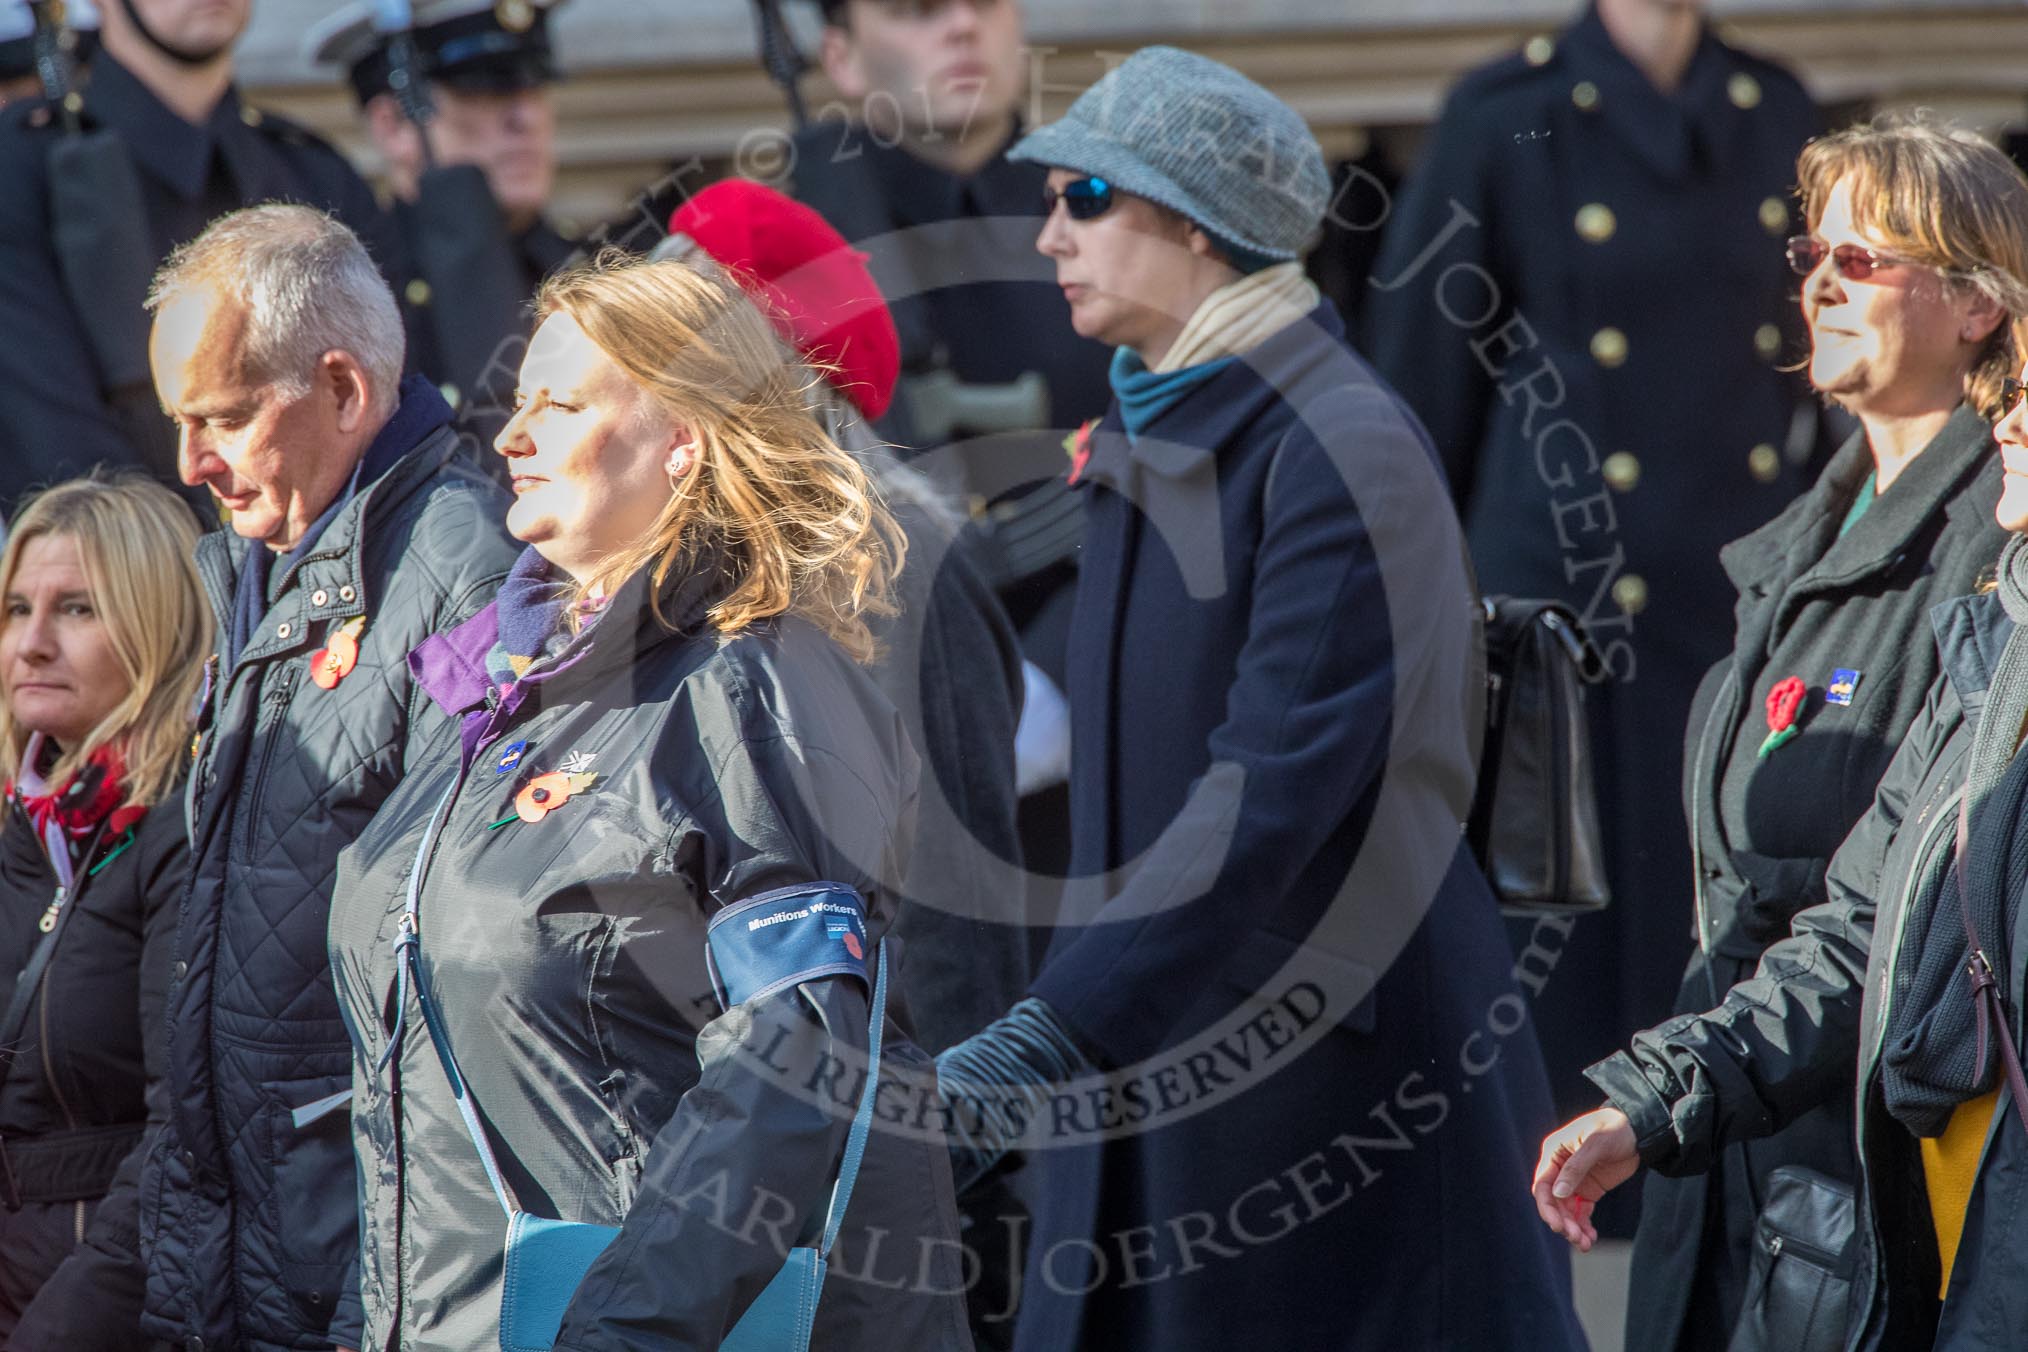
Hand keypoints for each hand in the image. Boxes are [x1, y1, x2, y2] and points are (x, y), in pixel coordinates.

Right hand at [1531, 1106, 1639, 1251]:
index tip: (1558, 1226)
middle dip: (1563, 1222)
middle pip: (1554, 1202)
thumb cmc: (1614, 1129)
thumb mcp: (1595, 1145)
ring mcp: (1574, 1181)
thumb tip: (1557, 1194)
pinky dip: (1584, 1226)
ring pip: (1567, 1211)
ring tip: (1585, 1244)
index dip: (1547, 1207)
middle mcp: (1560, 1169)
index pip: (1543, 1185)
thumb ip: (1575, 1168)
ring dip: (1573, 1228)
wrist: (1639, 1130)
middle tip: (1576, 1238)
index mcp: (1554, 1153)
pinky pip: (1581, 1212)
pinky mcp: (1589, 1190)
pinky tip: (1590, 1239)